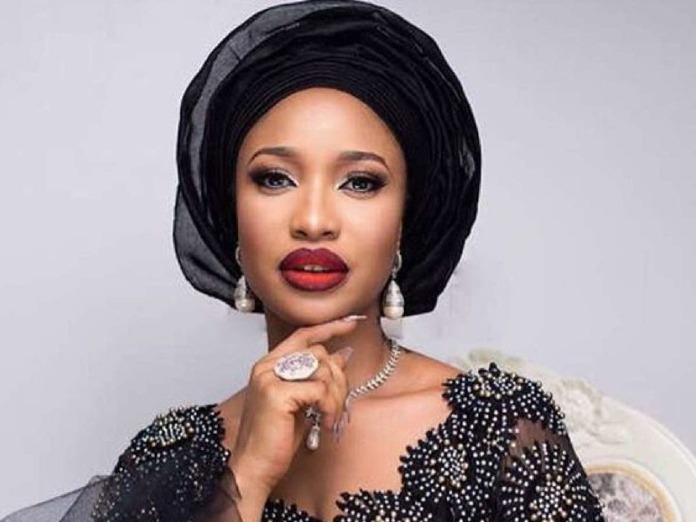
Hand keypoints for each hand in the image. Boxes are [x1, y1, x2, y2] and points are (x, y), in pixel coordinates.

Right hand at [226, 315, 361, 500]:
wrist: (253, 468)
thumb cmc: (274, 440)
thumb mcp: (302, 403)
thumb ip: (317, 377)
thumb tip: (343, 355)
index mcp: (269, 365)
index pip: (304, 335)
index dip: (329, 327)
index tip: (351, 322)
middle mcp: (266, 367)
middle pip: (319, 353)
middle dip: (338, 378)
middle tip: (337, 403)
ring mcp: (270, 378)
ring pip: (323, 370)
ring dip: (336, 397)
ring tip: (329, 417)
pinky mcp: (277, 393)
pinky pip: (320, 389)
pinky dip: (330, 407)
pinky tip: (325, 422)